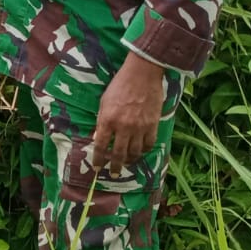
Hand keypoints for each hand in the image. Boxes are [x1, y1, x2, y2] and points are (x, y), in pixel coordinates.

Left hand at [91, 55, 167, 176]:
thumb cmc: (119, 85)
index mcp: (107, 120)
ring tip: (126, 163)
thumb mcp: (103, 102)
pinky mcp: (152, 125)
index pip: (100, 146)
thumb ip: (101, 121)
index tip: (98, 167)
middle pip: (118, 154)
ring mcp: (139, 127)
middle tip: (114, 174)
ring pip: (134, 152)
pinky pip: (148, 144)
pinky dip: (144, 151)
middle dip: (115, 167)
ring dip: (130, 160)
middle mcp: (122, 127)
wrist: (142, 75)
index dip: (98, 159)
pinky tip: (140, 152)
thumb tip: (97, 138)